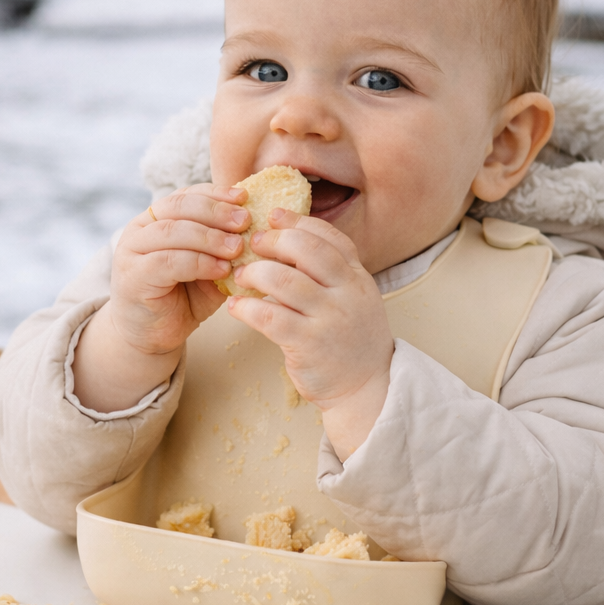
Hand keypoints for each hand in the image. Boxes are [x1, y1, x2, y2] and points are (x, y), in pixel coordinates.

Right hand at [72, 184, 249, 412]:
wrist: (153, 336)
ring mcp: (132, 251)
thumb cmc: (184, 298)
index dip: (216, 194)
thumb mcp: (211, 268)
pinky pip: (169, 261)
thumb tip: (261, 231)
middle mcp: (140, 229)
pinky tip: (221, 269)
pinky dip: (199, 262)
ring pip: (173, 231)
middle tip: (246, 221)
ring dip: (210, 237)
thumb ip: (226, 248)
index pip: (187, 194)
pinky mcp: (133, 276)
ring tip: (238, 248)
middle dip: (217, 211)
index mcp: (157, 218)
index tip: (245, 198)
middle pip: (179, 206)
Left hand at [226, 209, 393, 460]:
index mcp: (358, 278)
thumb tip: (289, 241)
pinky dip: (245, 308)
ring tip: (240, 276)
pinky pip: (268, 316)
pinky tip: (235, 308)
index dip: (298, 222)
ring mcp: (329, 318)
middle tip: (252, 244)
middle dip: (272, 241)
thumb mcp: (354, 299)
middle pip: (306, 249)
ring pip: (282, 280)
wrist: (367, 388)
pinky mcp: (308, 344)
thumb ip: (331, 273)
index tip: (274, 216)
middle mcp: (347, 293)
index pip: (329, 237)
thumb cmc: (350, 341)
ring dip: (254, 273)